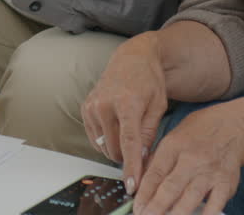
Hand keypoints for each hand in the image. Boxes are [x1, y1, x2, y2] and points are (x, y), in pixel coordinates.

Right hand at [82, 33, 168, 191]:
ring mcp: (92, 106)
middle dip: (127, 156)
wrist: (132, 58)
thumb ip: (149, 133)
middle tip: (140, 148)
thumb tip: (141, 159)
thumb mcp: (158, 106)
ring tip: (129, 131)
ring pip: (103, 146)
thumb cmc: (149, 81)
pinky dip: (106, 140)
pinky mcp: (85, 109)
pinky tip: (116, 127)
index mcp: (127, 103)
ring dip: (116, 148)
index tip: (132, 185)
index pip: (129, 143)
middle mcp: (105, 104)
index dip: (131, 167)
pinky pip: (95, 138)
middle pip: (114, 149)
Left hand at [134, 106, 243, 214]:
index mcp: (174, 146)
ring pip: (190, 197)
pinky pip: (215, 204)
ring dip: (176, 214)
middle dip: (156, 207)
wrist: (234, 126)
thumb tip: (141, 184)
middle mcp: (192, 158)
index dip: (144, 193)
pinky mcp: (226, 182)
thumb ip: (158, 160)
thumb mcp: (173, 137)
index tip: (137, 207)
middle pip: (171, 187)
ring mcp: (210, 171)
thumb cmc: (198, 133)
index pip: (155, 173)